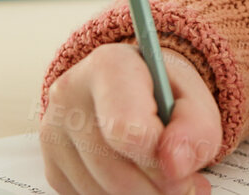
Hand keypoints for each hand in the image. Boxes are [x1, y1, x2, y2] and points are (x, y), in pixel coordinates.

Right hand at [41, 45, 221, 194]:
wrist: (132, 89)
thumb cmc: (161, 93)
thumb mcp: (193, 98)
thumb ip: (197, 127)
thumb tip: (175, 165)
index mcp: (108, 66)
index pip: (125, 129)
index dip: (159, 159)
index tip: (179, 164)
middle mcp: (70, 94)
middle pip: (114, 171)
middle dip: (156, 187)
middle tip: (181, 183)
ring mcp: (53, 131)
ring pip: (100, 191)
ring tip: (161, 180)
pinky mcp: (51, 164)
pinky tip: (134, 179)